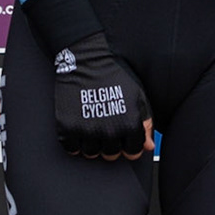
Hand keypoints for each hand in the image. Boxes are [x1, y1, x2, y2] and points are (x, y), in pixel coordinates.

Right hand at [49, 32, 154, 158]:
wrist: (89, 59)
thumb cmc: (117, 76)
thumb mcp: (138, 97)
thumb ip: (146, 124)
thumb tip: (148, 146)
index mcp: (129, 124)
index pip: (133, 151)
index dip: (130, 146)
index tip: (126, 138)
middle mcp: (108, 131)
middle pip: (111, 155)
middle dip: (112, 145)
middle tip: (108, 130)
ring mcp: (86, 130)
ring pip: (90, 153)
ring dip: (93, 145)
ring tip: (94, 127)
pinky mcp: (66, 127)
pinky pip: (71, 148)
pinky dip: (74, 143)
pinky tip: (79, 128)